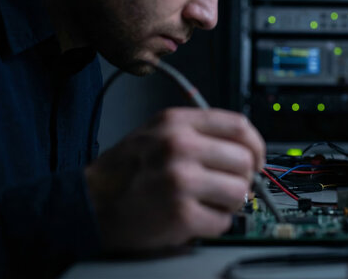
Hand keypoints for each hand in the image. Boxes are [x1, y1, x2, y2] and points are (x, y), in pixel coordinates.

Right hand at [85, 107, 264, 251]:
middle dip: (241, 179)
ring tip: (205, 203)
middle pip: (245, 161)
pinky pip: (223, 221)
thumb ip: (200, 133)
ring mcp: (180, 179)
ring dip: (229, 204)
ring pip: (240, 192)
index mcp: (176, 122)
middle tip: (223, 187)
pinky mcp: (180, 213)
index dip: (256, 146)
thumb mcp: (157, 134)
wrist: (90, 206)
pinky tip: (191, 218)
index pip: (239, 126)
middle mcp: (178, 146)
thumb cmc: (126, 172)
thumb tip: (247, 149)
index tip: (257, 160)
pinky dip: (212, 225)